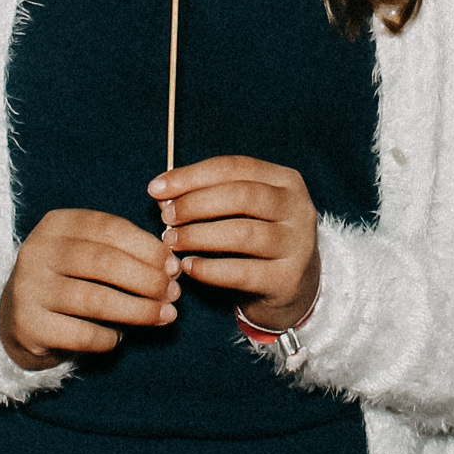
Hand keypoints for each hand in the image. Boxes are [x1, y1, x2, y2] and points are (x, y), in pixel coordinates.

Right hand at [0, 209, 179, 369]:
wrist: (18, 317)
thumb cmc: (68, 279)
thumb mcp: (87, 253)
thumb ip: (124, 252)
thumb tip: (171, 268)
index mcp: (57, 224)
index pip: (110, 228)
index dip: (148, 248)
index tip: (174, 266)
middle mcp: (38, 251)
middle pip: (104, 262)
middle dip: (147, 279)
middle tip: (173, 294)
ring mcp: (29, 288)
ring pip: (95, 299)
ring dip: (138, 310)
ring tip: (164, 316)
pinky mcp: (28, 324)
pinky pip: (81, 333)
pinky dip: (109, 338)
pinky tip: (120, 338)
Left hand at [149, 156, 320, 330]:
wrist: (293, 285)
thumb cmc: (257, 238)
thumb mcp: (241, 211)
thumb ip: (206, 197)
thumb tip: (162, 196)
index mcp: (285, 180)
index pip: (235, 167)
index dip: (192, 176)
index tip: (156, 188)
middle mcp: (297, 208)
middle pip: (242, 196)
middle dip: (196, 204)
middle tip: (166, 217)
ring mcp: (296, 245)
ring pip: (242, 233)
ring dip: (199, 235)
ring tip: (172, 241)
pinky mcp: (287, 279)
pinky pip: (242, 272)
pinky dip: (210, 269)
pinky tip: (189, 267)